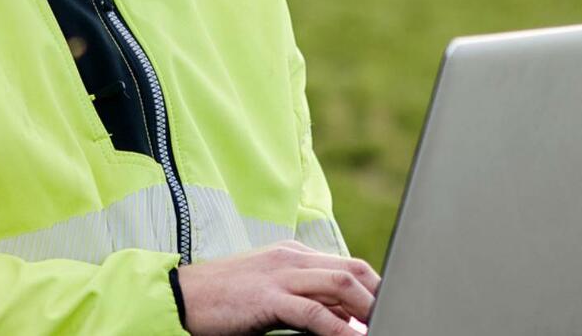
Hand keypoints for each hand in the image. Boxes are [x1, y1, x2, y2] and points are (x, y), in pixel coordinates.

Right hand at [176, 240, 379, 335]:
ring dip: (369, 309)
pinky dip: (340, 328)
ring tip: (384, 326)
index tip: (391, 310)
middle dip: (380, 296)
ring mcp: (280, 275)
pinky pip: (314, 312)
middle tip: (398, 318)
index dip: (376, 288)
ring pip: (340, 285)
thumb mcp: (272, 293)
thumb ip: (306, 299)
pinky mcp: (268, 297)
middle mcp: (291, 258)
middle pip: (352, 271)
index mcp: (293, 254)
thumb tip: (345, 319)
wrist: (183, 297)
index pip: (347, 266)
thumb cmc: (226, 300)